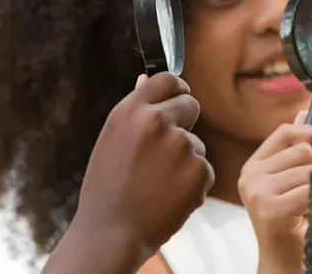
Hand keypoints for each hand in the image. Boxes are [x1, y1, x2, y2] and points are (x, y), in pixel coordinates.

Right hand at [68, 72, 214, 265]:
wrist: (111, 234)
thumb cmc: (107, 186)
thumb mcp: (113, 138)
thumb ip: (135, 108)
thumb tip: (146, 77)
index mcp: (131, 110)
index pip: (168, 79)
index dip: (178, 89)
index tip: (179, 98)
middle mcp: (157, 121)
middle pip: (191, 104)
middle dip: (185, 122)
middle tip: (167, 151)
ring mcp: (180, 145)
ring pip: (197, 143)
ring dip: (186, 160)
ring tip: (157, 183)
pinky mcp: (198, 170)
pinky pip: (204, 169)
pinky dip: (193, 184)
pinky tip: (169, 197)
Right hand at [238, 111, 311, 273]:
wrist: (284, 264)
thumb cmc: (292, 222)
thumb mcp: (290, 182)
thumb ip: (294, 149)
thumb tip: (304, 112)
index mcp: (253, 167)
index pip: (285, 132)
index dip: (310, 133)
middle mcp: (250, 177)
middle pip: (301, 149)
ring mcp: (258, 193)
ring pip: (309, 169)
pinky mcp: (270, 209)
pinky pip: (310, 189)